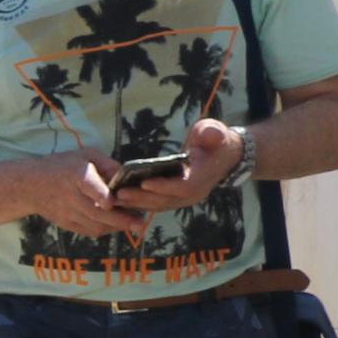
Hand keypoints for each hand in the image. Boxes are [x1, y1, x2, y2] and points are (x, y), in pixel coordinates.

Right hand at [23, 151, 142, 239]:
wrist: (29, 185)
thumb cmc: (62, 166)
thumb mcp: (84, 155)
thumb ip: (108, 164)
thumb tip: (128, 177)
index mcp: (75, 174)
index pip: (88, 186)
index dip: (101, 196)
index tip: (111, 203)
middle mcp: (69, 195)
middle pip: (96, 213)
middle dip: (120, 220)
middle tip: (141, 224)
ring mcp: (66, 212)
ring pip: (95, 225)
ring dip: (116, 227)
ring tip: (134, 224)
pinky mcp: (65, 223)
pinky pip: (89, 231)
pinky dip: (105, 230)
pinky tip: (117, 226)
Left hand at [113, 117, 243, 215]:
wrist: (223, 156)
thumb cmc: (215, 141)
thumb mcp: (215, 132)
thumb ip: (212, 132)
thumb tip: (209, 133)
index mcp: (204, 177)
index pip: (184, 186)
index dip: (164, 186)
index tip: (144, 183)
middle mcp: (195, 193)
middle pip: (166, 200)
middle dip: (142, 198)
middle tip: (119, 193)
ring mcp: (185, 199)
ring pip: (159, 205)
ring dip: (136, 203)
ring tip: (114, 199)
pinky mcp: (176, 200)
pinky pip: (156, 204)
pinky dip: (139, 203)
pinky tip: (121, 201)